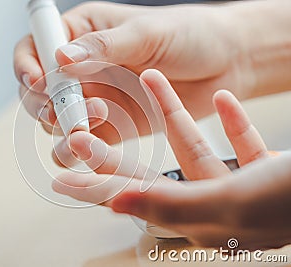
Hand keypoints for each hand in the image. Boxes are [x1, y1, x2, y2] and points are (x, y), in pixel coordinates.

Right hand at [15, 2, 253, 143]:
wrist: (226, 63)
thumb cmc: (189, 34)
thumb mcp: (145, 32)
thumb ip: (102, 47)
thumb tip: (60, 58)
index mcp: (82, 35)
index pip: (35, 49)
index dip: (27, 66)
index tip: (39, 81)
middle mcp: (82, 70)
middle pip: (39, 92)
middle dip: (45, 104)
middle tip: (66, 108)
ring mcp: (95, 100)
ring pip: (56, 123)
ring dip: (62, 129)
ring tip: (88, 123)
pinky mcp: (112, 129)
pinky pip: (84, 145)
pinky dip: (80, 151)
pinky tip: (93, 145)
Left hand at [52, 69, 290, 248]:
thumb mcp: (229, 203)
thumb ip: (170, 205)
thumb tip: (116, 203)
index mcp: (197, 219)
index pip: (133, 199)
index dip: (96, 186)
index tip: (62, 173)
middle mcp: (210, 205)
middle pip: (151, 172)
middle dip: (118, 149)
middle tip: (82, 131)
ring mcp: (236, 185)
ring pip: (194, 145)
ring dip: (175, 112)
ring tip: (154, 81)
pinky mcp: (262, 169)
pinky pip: (236, 141)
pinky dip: (225, 120)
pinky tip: (218, 99)